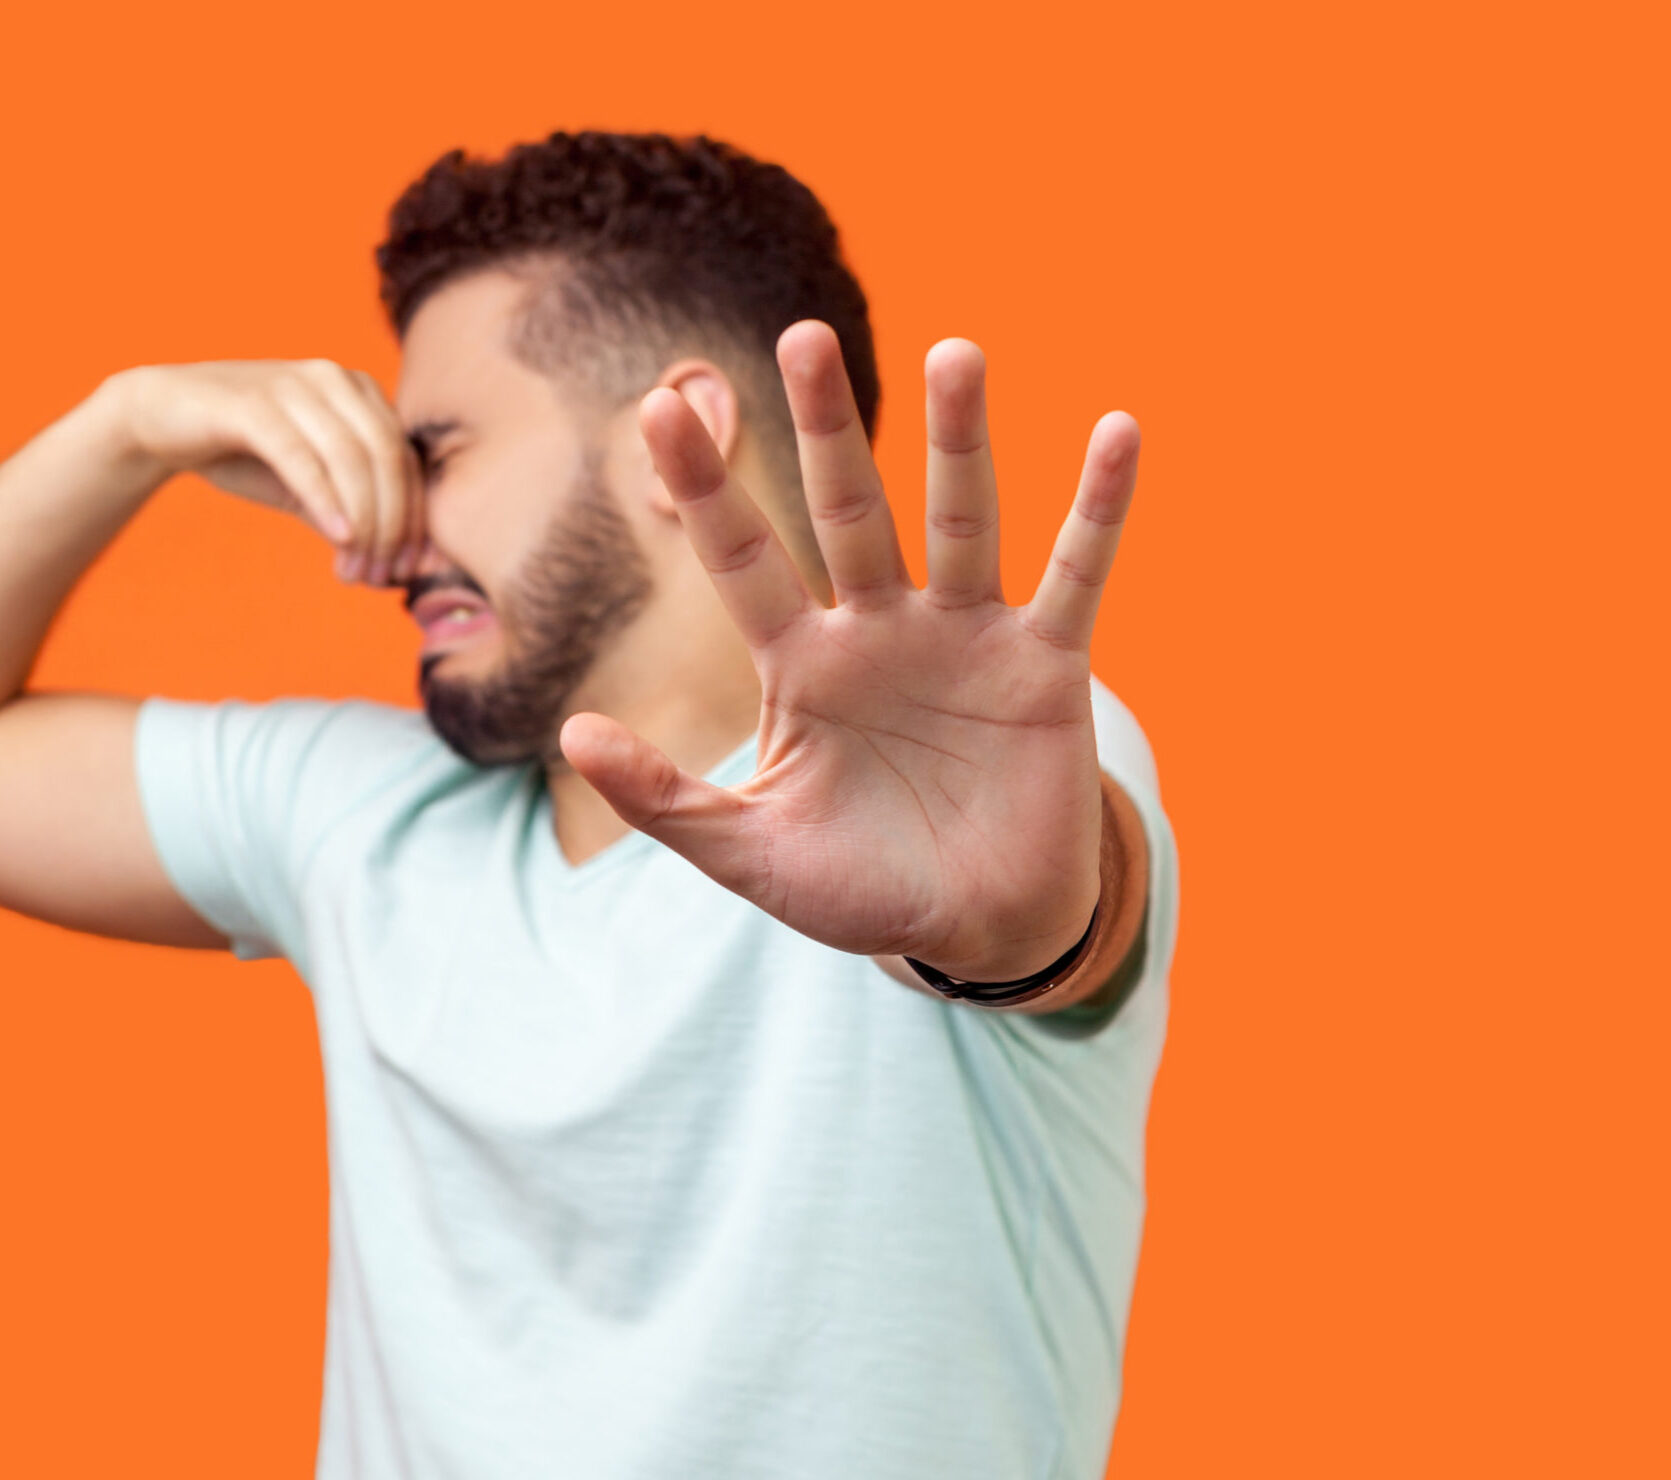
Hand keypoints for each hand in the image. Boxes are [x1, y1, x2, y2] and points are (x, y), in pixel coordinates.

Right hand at [104, 359, 425, 585]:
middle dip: (392, 525)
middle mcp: (334, 378)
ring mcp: (294, 385)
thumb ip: (353, 515)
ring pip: (351, 457)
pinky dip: (325, 499)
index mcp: (359, 392)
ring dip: (362, 521)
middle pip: (386, 457)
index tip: (407, 571)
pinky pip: (301, 455)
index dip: (415, 518)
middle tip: (380, 577)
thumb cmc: (245, 454)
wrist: (162, 421)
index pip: (405, 458)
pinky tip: (339, 537)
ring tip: (356, 570)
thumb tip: (402, 569)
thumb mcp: (309, 489)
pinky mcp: (252, 403)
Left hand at [559, 324, 1141, 982]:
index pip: (741, 557)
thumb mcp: (747, 853)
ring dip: (960, 440)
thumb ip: (662, 799)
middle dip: (825, 428)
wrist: (973, 934)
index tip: (659, 408)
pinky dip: (1100, 510)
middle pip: (845, 509)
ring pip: (962, 518)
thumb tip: (569, 733)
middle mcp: (879, 628)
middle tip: (802, 336)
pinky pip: (1077, 574)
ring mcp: (964, 637)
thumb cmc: (857, 888)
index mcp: (799, 663)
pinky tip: (1118, 434)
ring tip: (956, 352)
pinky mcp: (1044, 665)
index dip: (705, 487)